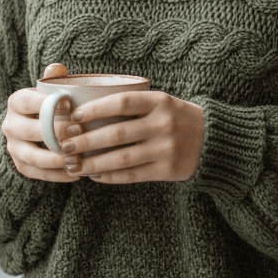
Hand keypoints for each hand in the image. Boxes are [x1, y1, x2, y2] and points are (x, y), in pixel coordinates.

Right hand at [2, 86, 77, 182]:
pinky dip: (58, 176)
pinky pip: (38, 174)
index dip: (49, 103)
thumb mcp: (48, 89)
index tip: (70, 104)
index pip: (29, 102)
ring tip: (79, 158)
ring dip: (57, 158)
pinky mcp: (20, 166)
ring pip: (33, 157)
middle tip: (78, 131)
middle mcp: (10, 124)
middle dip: (56, 132)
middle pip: (31, 131)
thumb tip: (58, 68)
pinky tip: (76, 173)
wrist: (32, 128)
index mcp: (16, 102)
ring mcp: (13, 147)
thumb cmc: (48, 105)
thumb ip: (54, 79)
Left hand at [60, 90, 204, 184]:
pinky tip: (95, 175)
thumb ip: (133, 104)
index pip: (122, 103)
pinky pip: (132, 175)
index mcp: (160, 101)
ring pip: (122, 158)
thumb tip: (86, 112)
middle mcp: (164, 124)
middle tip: (64, 145)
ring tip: (73, 165)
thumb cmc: (176, 117)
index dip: (96, 109)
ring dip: (93, 163)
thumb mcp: (161, 102)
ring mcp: (167, 148)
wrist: (213, 141)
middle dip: (86, 140)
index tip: (74, 117)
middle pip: (117, 133)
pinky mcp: (168, 170)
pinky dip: (110, 176)